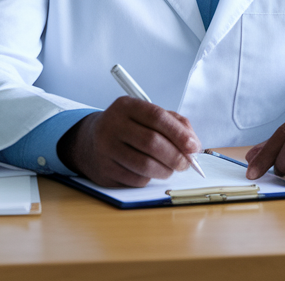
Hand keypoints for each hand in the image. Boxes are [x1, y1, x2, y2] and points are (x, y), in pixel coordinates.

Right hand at [57, 97, 200, 187]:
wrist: (91, 142)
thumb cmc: (128, 128)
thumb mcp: (146, 116)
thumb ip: (174, 124)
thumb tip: (193, 145)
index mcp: (126, 106)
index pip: (156, 117)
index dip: (179, 133)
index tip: (193, 146)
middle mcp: (112, 125)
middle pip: (152, 142)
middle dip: (176, 156)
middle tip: (187, 163)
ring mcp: (105, 148)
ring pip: (145, 165)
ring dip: (165, 170)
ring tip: (170, 168)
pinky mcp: (105, 170)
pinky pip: (136, 179)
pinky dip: (150, 178)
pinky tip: (150, 171)